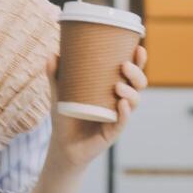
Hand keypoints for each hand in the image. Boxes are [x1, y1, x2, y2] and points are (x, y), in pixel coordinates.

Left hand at [46, 45, 147, 171]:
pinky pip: (122, 122)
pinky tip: (122, 105)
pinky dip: (124, 113)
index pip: (131, 73)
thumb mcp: (59, 92)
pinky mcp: (112, 132)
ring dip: (130, 93)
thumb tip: (52, 53)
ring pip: (134, 102)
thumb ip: (55, 74)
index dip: (139, 61)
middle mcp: (120, 101)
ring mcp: (118, 116)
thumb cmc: (66, 115)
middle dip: (136, 74)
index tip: (138, 48)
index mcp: (112, 88)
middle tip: (124, 65)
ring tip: (118, 87)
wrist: (62, 144)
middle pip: (139, 85)